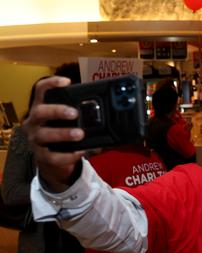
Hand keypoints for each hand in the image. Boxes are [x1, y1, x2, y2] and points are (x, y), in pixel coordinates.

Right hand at [25, 76, 84, 192]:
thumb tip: (106, 112)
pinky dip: (68, 155)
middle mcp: (34, 123)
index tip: (66, 81)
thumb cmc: (62, 136)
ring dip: (63, 133)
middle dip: (57, 111)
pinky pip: (53, 157)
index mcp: (41, 109)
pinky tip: (80, 152)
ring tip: (80, 133)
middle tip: (74, 112)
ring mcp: (36, 140)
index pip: (40, 91)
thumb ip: (80, 115)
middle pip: (40, 112)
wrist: (53, 161)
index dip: (51, 84)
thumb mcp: (68, 122)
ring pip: (44, 135)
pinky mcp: (42, 157)